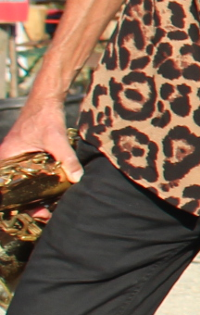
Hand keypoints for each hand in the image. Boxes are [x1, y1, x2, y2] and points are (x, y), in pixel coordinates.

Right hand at [0, 100, 80, 222]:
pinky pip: (28, 176)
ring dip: (32, 197)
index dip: (12, 204)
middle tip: (43, 214)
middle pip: (12, 190)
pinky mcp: (26, 157)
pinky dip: (37, 186)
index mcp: (5, 159)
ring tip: (47, 209)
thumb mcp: (55, 139)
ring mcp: (16, 159)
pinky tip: (50, 194)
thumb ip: (66, 158)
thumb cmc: (44, 116)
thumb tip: (77, 178)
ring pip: (20, 184)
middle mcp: (7, 161)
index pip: (2, 188)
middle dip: (25, 204)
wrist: (46, 100)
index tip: (28, 213)